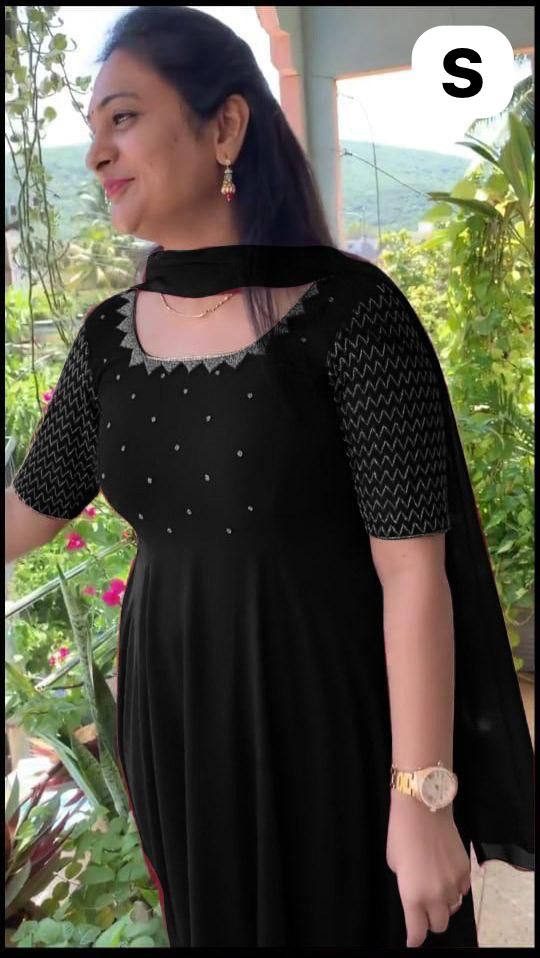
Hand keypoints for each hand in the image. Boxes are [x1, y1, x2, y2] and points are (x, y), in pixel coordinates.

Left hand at [386, 791, 471, 947]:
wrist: (423, 808)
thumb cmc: (401, 833)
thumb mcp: (395, 864)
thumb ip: (406, 885)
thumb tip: (415, 892)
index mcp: (413, 896)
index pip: (417, 932)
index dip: (414, 938)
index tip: (413, 938)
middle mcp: (436, 896)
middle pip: (439, 925)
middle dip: (430, 921)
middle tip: (424, 909)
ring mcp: (453, 884)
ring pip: (453, 908)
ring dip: (445, 904)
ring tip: (436, 888)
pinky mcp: (465, 870)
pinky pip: (463, 890)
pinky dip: (456, 888)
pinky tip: (447, 875)